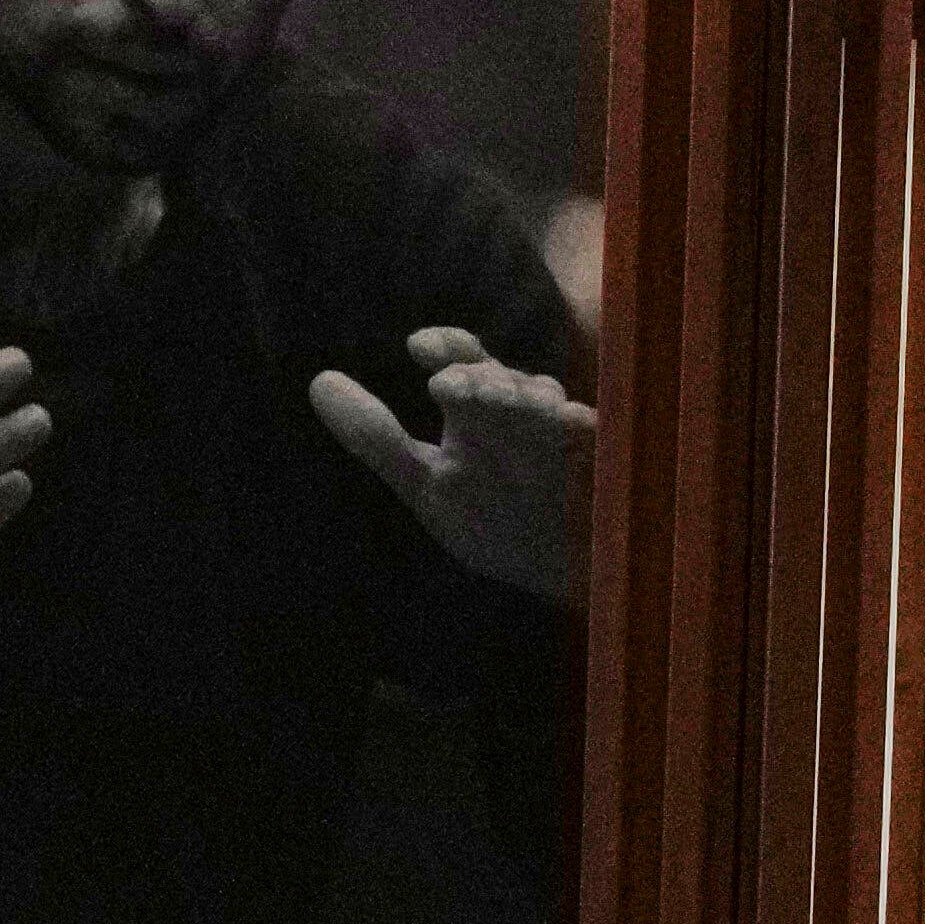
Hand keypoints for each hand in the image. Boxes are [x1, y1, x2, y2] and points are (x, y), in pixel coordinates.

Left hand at [314, 320, 592, 598]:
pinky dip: (580, 428)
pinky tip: (570, 422)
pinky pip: (595, 437)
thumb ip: (376, 437)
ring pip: (543, 398)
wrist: (565, 578)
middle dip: (476, 379)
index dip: (446, 346)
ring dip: (520, 397)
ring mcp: (564, 437)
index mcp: (480, 410)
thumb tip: (318, 382)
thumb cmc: (497, 524)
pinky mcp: (606, 462)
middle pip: (499, 377)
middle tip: (449, 390)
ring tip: (503, 403)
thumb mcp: (428, 486)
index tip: (418, 347)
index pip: (463, 359)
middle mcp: (523, 412)